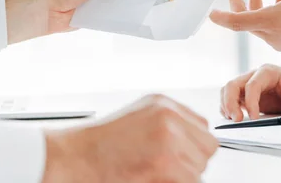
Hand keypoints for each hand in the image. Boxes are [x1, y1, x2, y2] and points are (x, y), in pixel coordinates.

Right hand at [43, 94, 218, 182]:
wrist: (73, 157)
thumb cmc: (100, 144)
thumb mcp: (138, 117)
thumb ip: (169, 124)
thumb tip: (193, 141)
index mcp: (164, 105)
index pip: (203, 127)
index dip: (193, 147)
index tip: (181, 156)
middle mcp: (169, 118)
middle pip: (207, 148)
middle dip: (192, 162)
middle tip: (169, 169)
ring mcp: (168, 139)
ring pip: (199, 168)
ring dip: (183, 177)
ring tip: (155, 174)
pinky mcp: (164, 163)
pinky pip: (189, 181)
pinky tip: (152, 178)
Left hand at [209, 0, 280, 51]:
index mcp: (272, 21)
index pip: (236, 21)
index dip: (220, 16)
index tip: (209, 11)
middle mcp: (271, 35)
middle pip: (244, 19)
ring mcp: (277, 41)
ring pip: (257, 21)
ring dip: (258, 2)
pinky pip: (269, 27)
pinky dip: (270, 10)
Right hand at [220, 64, 280, 120]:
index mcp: (268, 71)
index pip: (252, 85)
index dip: (250, 102)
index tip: (254, 118)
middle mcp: (254, 75)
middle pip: (233, 85)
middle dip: (230, 102)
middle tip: (236, 120)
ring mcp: (247, 84)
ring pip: (227, 91)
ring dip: (226, 105)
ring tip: (233, 121)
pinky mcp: (245, 94)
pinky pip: (230, 99)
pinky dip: (227, 108)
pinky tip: (232, 119)